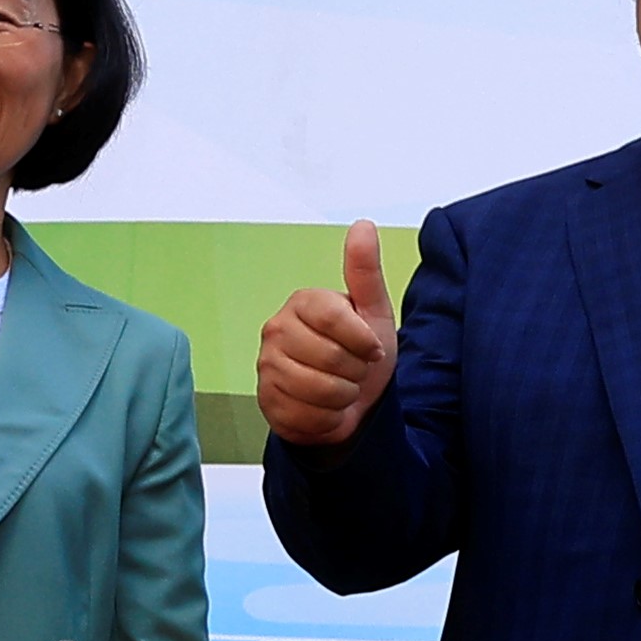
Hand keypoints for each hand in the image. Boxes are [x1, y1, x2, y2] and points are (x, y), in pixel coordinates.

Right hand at [255, 223, 397, 447]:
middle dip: (355, 371)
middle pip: (329, 357)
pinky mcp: (265, 400)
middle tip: (353, 369)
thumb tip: (363, 224)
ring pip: (319, 389)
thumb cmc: (361, 354)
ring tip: (341, 387)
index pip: (332, 317)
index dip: (362, 339)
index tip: (372, 348)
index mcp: (303, 303)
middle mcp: (276, 329)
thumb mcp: (375, 312)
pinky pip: (307, 414)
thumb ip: (365, 272)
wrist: (349, 404)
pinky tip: (325, 407)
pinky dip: (327, 416)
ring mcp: (266, 365)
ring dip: (344, 395)